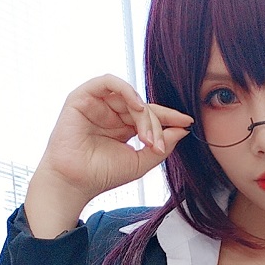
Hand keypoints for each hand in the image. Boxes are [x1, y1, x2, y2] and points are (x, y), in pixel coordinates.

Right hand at [25, 76, 193, 236]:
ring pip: (129, 96)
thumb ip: (163, 146)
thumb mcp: (141, 162)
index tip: (188, 123)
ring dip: (143, 114)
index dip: (169, 117)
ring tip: (147, 135)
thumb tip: (183, 130)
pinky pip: (108, 82)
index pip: (150, 115)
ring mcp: (97, 104)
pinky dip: (126, 90)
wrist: (76, 182)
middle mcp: (111, 113)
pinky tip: (137, 106)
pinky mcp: (82, 97)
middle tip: (159, 144)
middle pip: (143, 107)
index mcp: (123, 127)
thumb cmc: (103, 175)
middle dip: (156, 123)